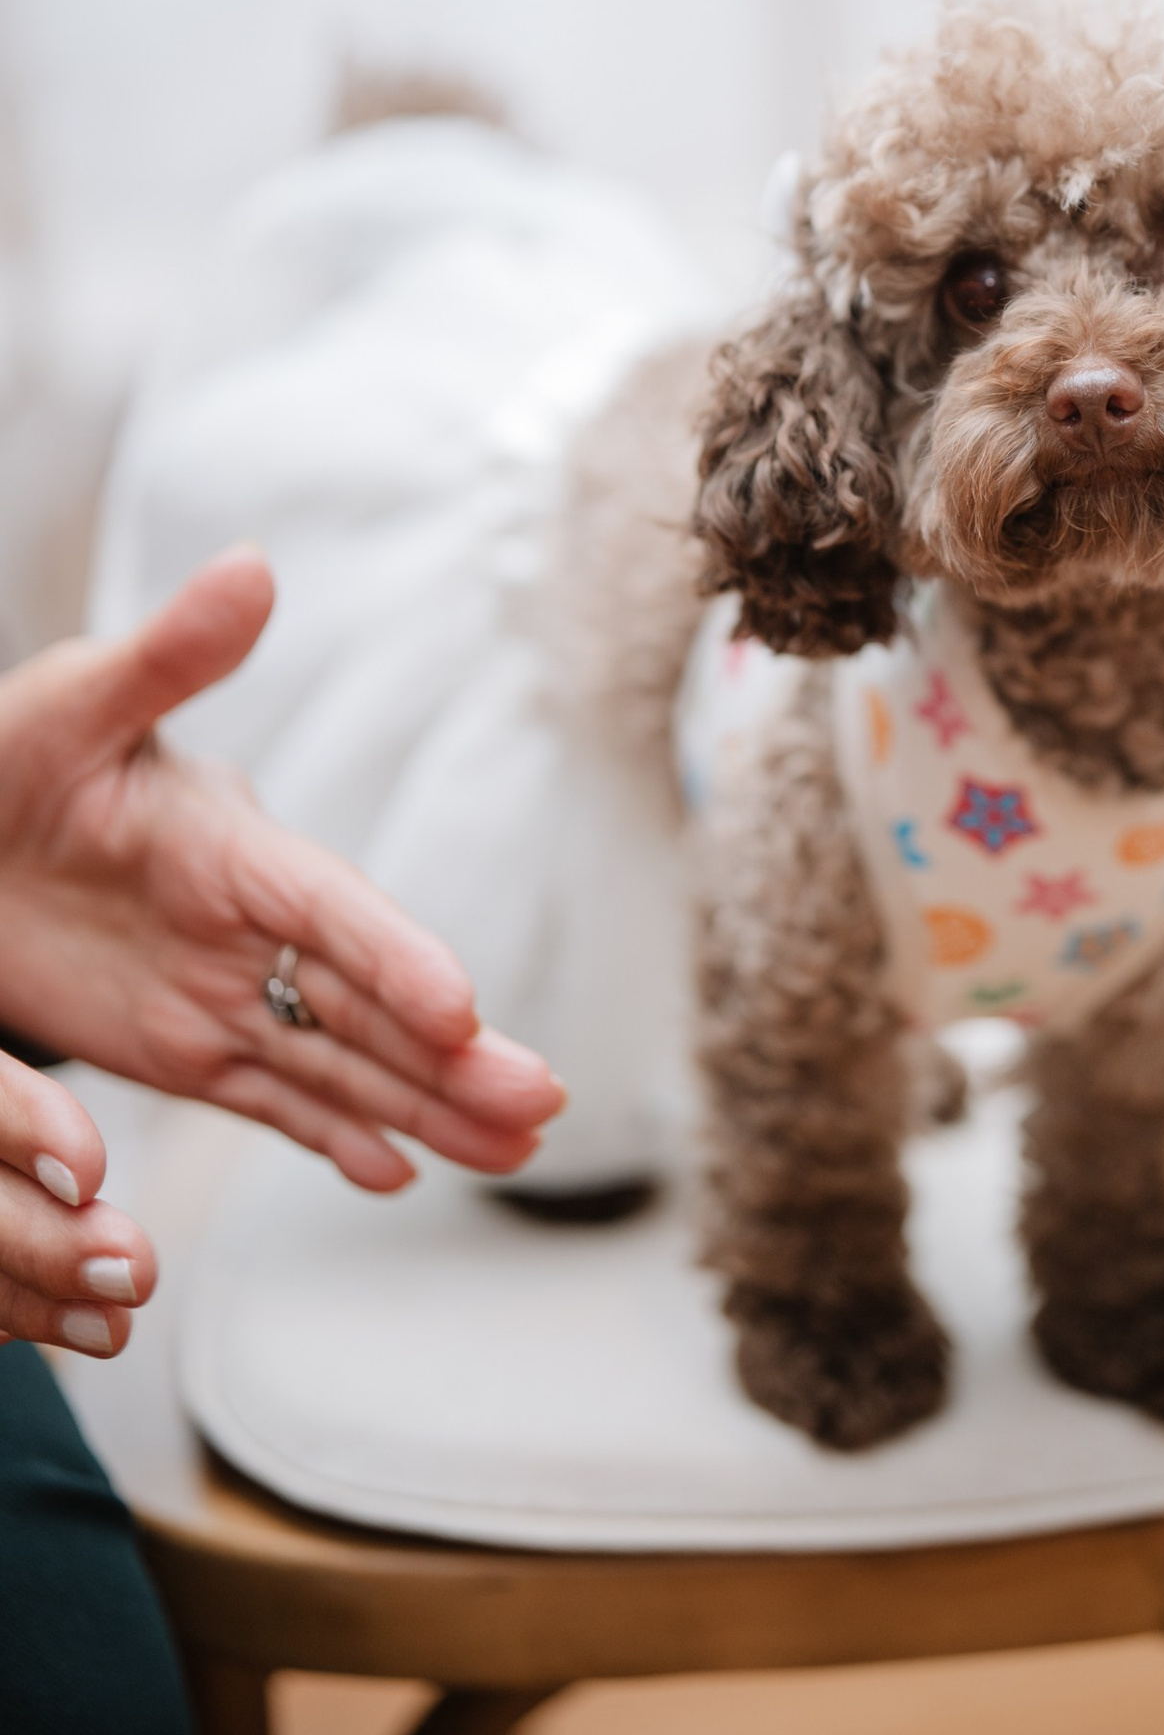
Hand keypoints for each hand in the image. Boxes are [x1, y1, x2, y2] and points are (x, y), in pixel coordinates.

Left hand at [0, 550, 565, 1349]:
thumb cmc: (4, 754)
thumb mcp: (73, 700)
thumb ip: (169, 654)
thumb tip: (251, 568)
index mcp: (230, 842)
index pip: (330, 909)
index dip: (397, 958)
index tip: (459, 1009)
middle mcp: (246, 923)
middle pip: (364, 1001)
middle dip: (453, 1056)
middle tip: (539, 1103)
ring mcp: (220, 992)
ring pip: (339, 1061)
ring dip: (426, 1104)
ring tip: (513, 1145)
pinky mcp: (181, 1048)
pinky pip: (269, 1100)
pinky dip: (334, 1136)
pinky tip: (400, 1167)